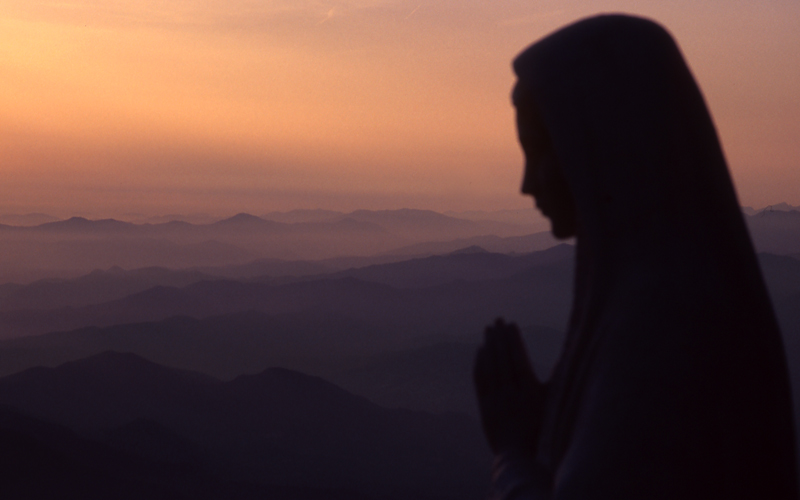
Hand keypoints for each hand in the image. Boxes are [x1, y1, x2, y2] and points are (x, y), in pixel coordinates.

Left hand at [474, 318, 545, 456]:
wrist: (522, 460)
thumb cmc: (545, 430)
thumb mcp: (554, 406)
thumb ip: (558, 381)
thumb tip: (570, 356)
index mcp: (531, 395)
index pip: (519, 361)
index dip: (514, 341)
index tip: (511, 324)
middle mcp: (512, 397)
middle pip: (502, 361)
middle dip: (499, 338)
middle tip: (497, 320)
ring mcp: (496, 403)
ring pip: (490, 368)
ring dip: (488, 346)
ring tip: (488, 329)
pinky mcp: (486, 409)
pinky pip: (480, 381)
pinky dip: (480, 364)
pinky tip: (480, 351)